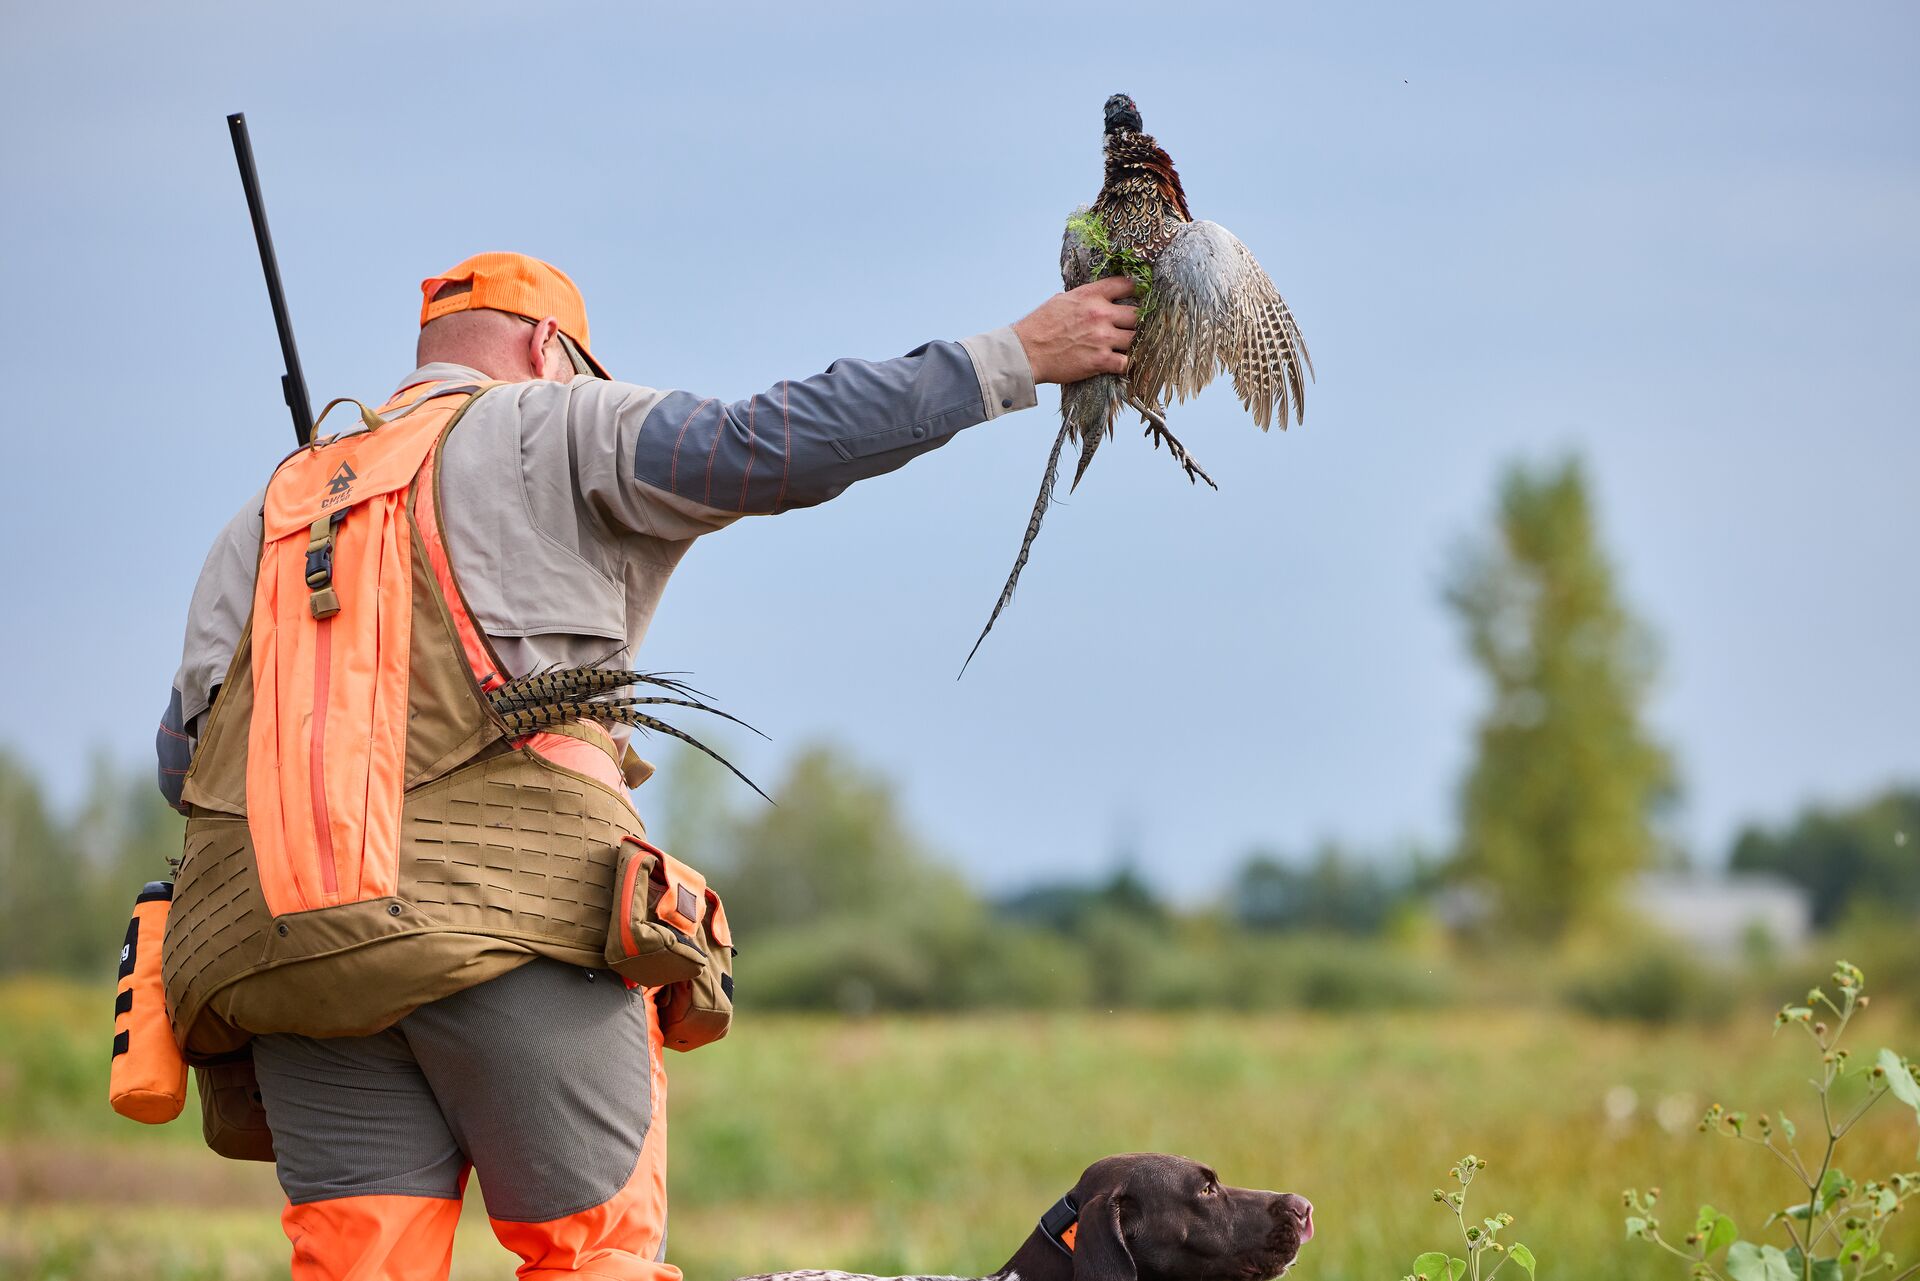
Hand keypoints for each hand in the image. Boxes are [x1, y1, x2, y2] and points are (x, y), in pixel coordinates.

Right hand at [1010, 277, 1138, 384]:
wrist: (1026, 352)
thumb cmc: (1039, 327)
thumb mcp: (1061, 300)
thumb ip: (1083, 297)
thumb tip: (1095, 298)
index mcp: (1090, 295)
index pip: (1126, 284)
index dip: (1135, 290)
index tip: (1137, 297)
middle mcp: (1100, 314)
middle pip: (1137, 314)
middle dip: (1137, 321)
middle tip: (1133, 327)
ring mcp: (1102, 338)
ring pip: (1137, 338)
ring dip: (1135, 343)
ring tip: (1129, 346)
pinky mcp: (1101, 361)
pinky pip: (1127, 362)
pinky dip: (1127, 364)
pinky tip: (1122, 363)